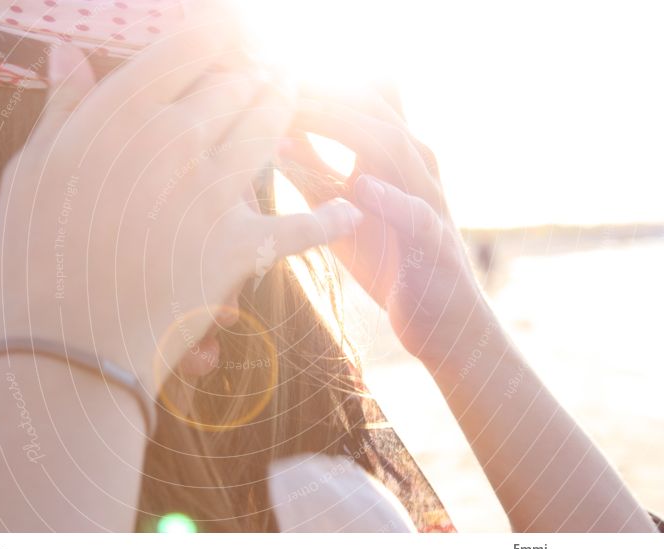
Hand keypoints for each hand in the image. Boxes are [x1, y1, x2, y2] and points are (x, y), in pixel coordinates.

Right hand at [0, 11, 362, 392]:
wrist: (68, 343)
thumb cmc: (34, 256)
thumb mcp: (32, 172)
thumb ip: (62, 108)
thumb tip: (70, 52)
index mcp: (124, 113)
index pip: (191, 45)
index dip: (219, 28)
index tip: (230, 24)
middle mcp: (178, 140)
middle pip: (238, 80)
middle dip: (255, 64)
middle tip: (267, 58)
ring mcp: (215, 192)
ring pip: (271, 127)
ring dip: (285, 102)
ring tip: (292, 86)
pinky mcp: (242, 245)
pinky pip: (302, 227)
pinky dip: (330, 220)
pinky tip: (352, 211)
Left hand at [284, 88, 488, 364]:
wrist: (439, 319)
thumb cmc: (388, 259)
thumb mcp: (340, 209)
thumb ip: (313, 171)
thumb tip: (275, 135)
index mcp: (392, 153)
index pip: (356, 99)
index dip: (312, 83)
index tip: (263, 76)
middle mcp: (414, 164)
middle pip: (371, 107)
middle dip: (320, 91)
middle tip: (271, 80)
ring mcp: (428, 199)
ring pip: (394, 146)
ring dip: (345, 126)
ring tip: (299, 110)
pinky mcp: (435, 241)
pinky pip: (417, 213)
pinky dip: (391, 199)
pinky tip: (362, 186)